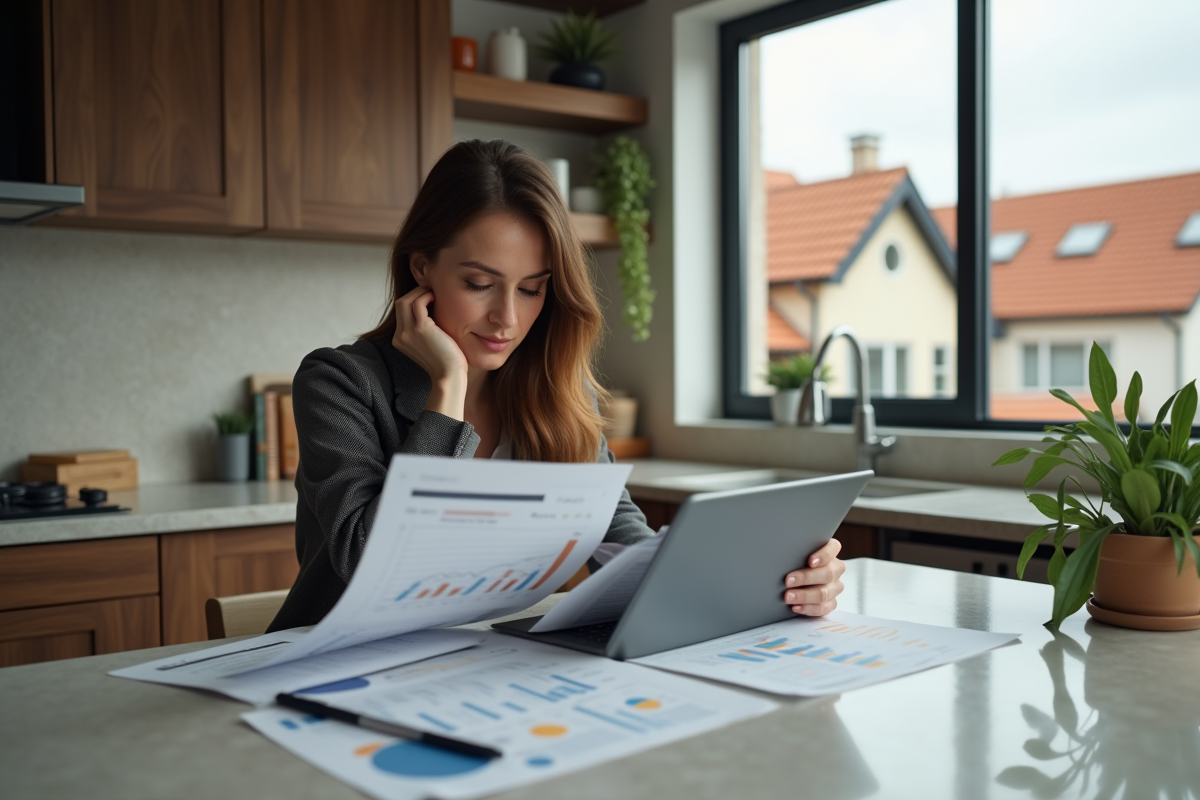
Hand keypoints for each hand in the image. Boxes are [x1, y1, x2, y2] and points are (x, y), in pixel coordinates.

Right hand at [391, 287, 467, 417]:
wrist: (449, 376)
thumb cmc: (446, 360)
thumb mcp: (429, 343)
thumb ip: (424, 329)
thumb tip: (431, 309)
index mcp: (400, 340)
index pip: (401, 312)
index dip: (414, 300)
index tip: (428, 297)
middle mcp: (400, 336)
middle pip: (400, 304)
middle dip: (415, 293)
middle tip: (431, 291)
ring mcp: (408, 332)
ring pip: (405, 301)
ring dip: (420, 292)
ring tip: (434, 293)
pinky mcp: (420, 329)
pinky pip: (418, 303)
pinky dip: (426, 296)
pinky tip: (437, 298)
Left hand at [782, 539, 845, 616]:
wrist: (794, 580)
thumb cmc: (794, 562)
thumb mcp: (795, 554)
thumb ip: (795, 552)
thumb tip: (781, 553)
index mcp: (830, 551)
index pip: (833, 548)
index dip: (823, 555)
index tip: (810, 562)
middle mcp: (836, 568)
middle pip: (828, 573)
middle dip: (806, 578)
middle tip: (788, 581)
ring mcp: (835, 586)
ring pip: (824, 593)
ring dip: (804, 596)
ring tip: (788, 596)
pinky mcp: (831, 602)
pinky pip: (823, 608)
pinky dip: (808, 608)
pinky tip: (796, 607)